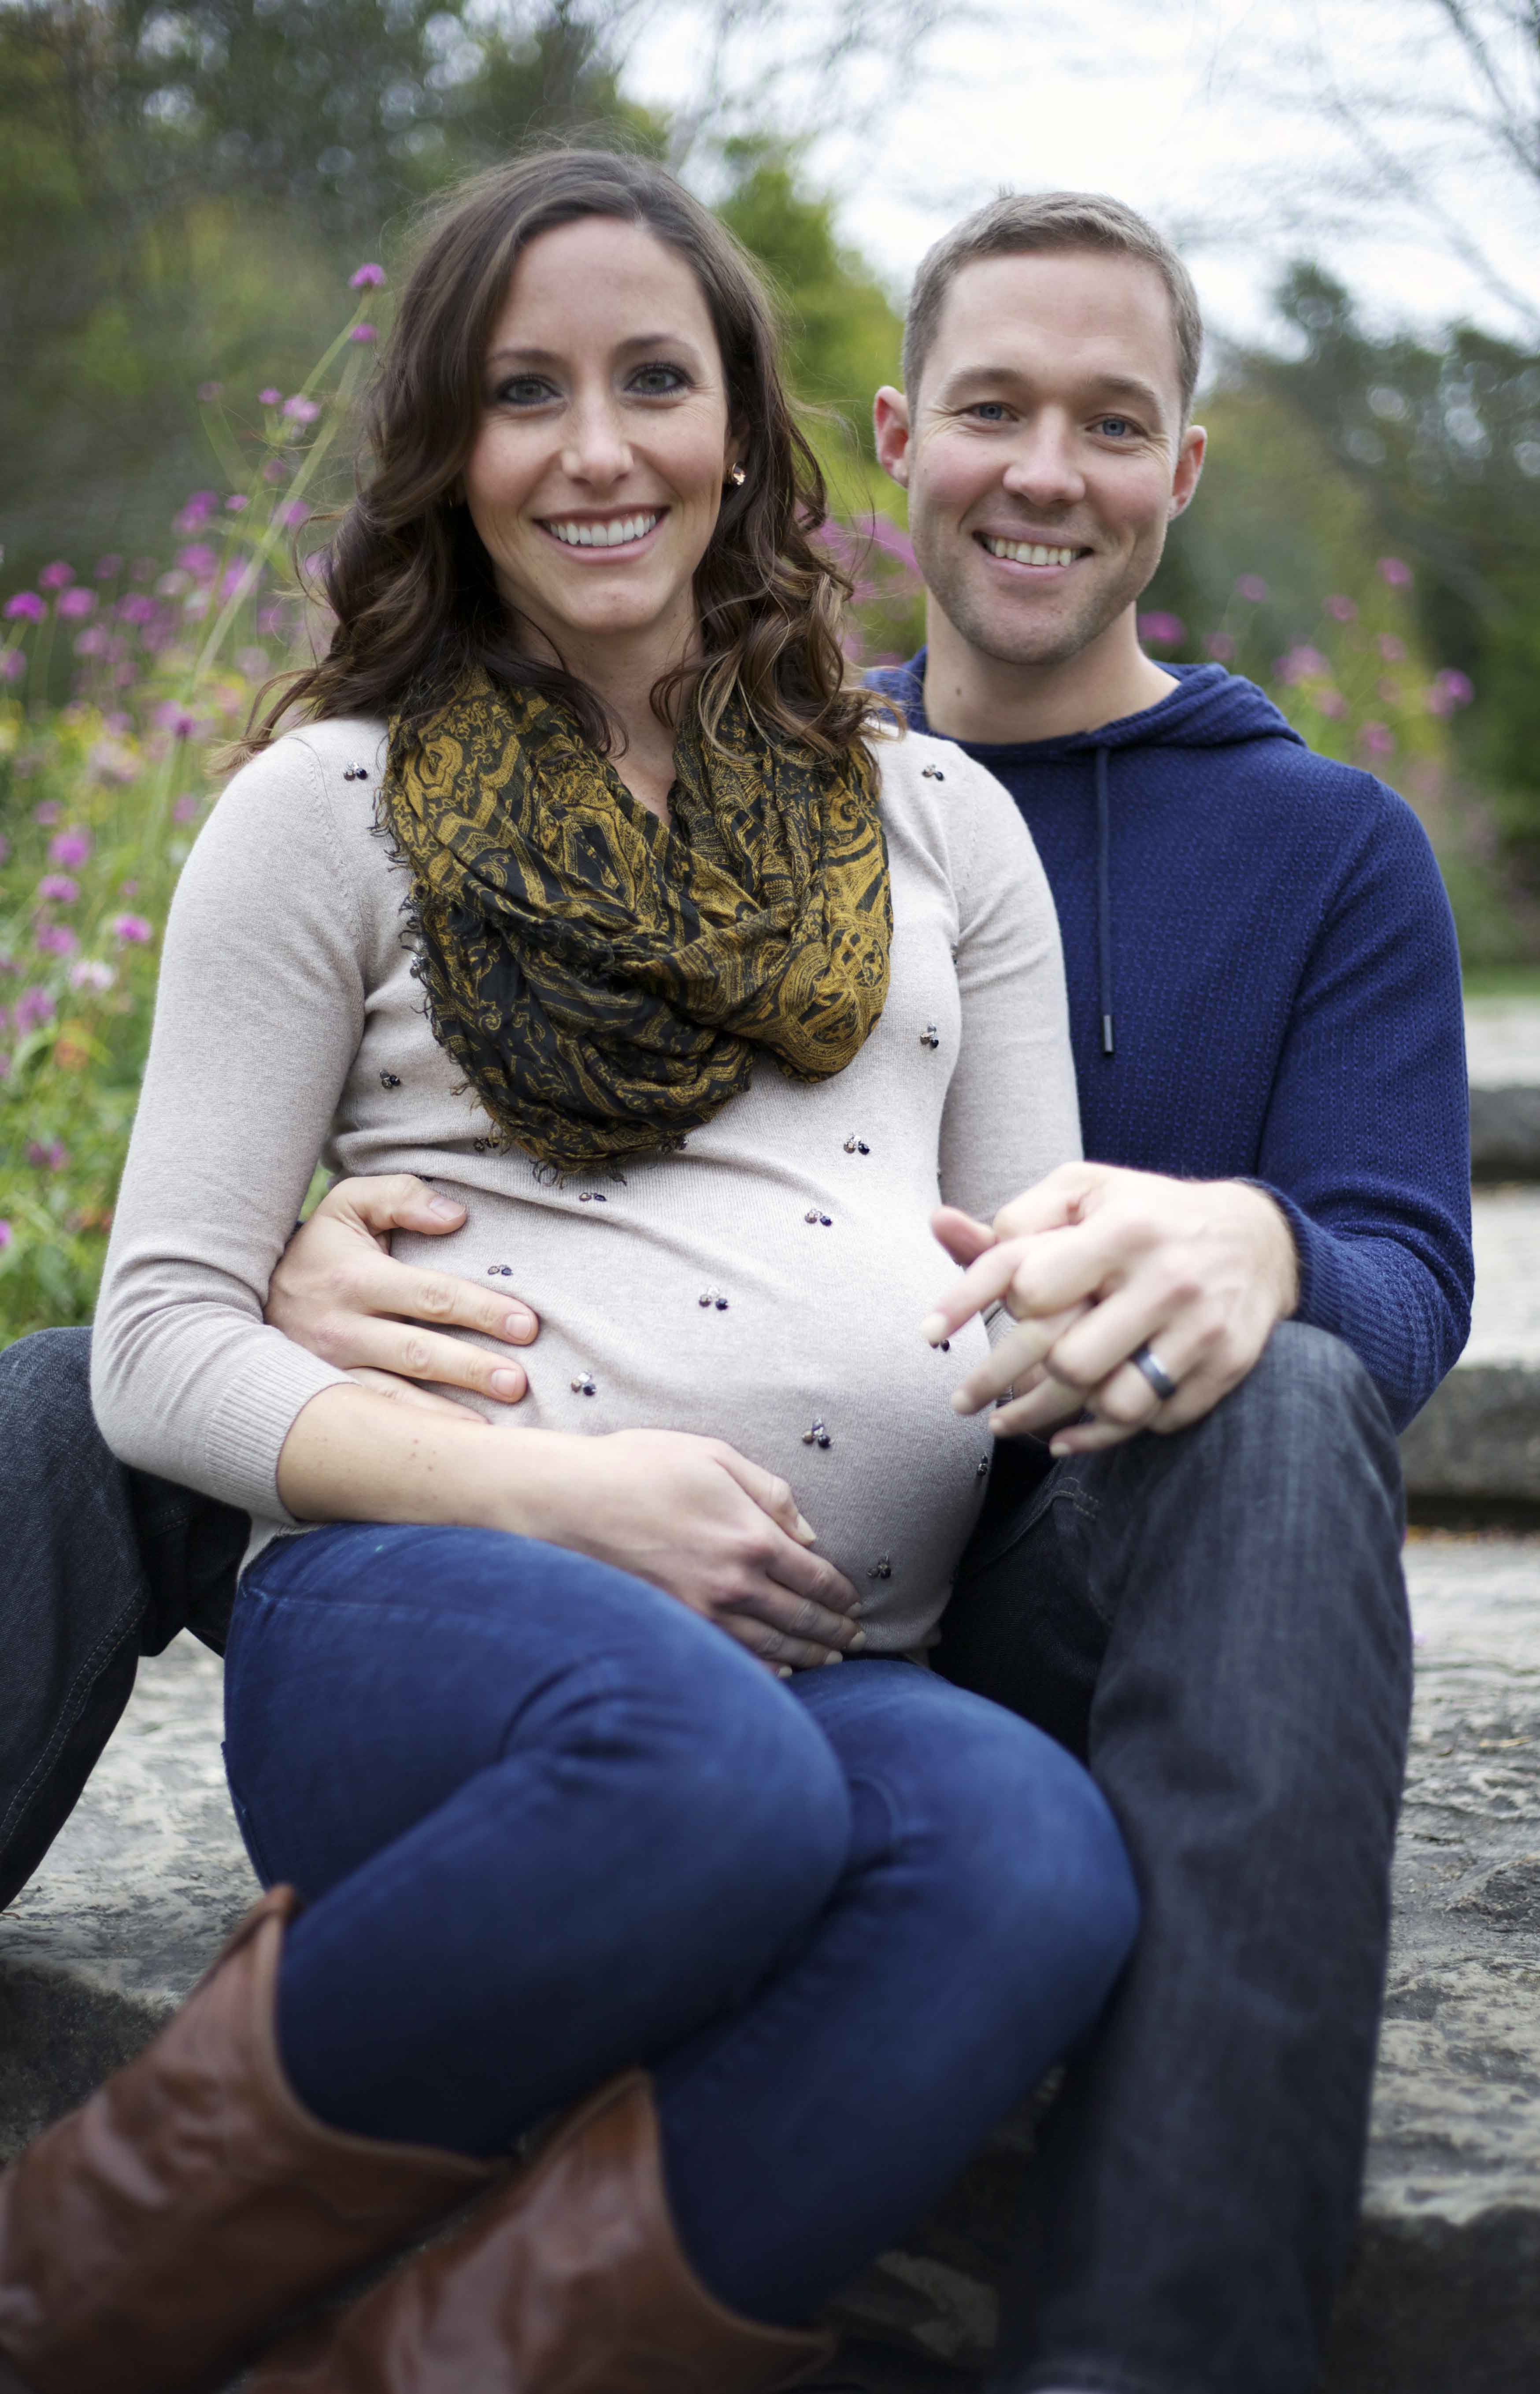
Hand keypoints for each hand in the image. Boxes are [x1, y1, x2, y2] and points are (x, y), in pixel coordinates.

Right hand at [266, 1175, 538, 1417]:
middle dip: (471, 1370)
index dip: (480, 1310)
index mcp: (356, 1279)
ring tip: (491, 1434)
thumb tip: (455, 1216)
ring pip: (394, 1398)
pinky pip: (371, 1421)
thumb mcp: (349, 1204)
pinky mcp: (324, 1400)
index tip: (527, 1326)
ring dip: (444, 1416)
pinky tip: (445, 1452)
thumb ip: (402, 1196)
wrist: (243, 1293)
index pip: (430, 1296)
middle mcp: (342, 1329)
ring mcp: (330, 1370)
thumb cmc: (320, 1248)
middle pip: (418, 1353)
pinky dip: (408, 1437)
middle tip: (518, 1383)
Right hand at [518, 1429, 866, 1674]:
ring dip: (807, 1656)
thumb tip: (807, 1534)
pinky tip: (778, 1675)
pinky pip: (730, 1660)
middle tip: (854, 1641)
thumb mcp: (714, 1456)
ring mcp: (701, 1613)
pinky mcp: (673, 1628)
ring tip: (828, 1660)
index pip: (814, 1578)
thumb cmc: (638, 1468)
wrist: (566, 1501)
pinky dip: (762, 1673)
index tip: (854, 1604)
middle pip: (800, 1619)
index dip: (840, 1595)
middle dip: (833, 1632)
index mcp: (751, 1537)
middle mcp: (733, 1584)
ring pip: (771, 1647)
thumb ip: (770, 1493)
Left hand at [922, 1161, 1298, 1454]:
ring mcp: (1201, 1329)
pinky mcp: (1225, 1366)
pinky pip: (1155, 1421)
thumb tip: (939, 1224)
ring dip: (1055, 1420)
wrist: (1259, 1237)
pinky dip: (1108, 1433)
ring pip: (1114, 1405)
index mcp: (1124, 1230)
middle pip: (1068, 1361)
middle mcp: (1166, 1280)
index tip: (928, 1334)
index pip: (1031, 1281)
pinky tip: (1070, 1433)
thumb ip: (1016, 1217)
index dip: (974, 1305)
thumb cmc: (1147, 1212)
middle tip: (961, 1402)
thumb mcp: (1085, 1194)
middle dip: (1004, 1385)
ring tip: (1011, 1423)